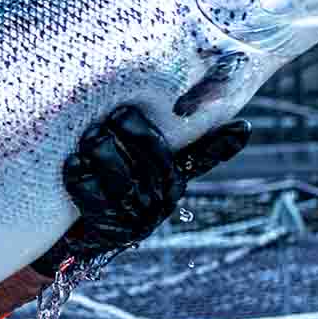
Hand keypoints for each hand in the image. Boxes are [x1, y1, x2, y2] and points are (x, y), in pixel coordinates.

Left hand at [31, 107, 250, 275]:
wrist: (81, 229)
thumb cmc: (111, 177)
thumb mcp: (135, 154)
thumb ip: (152, 130)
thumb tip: (178, 89)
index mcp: (176, 174)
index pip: (203, 156)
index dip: (223, 145)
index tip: (243, 128)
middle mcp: (163, 197)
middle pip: (157, 163)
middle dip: (137, 135)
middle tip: (117, 114)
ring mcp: (138, 216)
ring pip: (125, 183)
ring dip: (105, 155)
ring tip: (92, 135)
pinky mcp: (109, 230)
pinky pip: (95, 201)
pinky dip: (82, 180)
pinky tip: (74, 163)